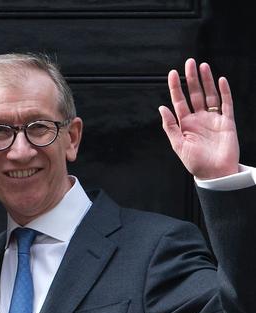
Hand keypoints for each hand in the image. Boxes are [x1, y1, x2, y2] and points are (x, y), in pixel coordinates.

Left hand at [159, 58, 238, 178]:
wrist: (215, 174)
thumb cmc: (196, 163)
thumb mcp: (178, 144)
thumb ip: (170, 126)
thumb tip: (161, 108)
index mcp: (185, 123)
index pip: (180, 100)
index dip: (176, 87)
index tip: (173, 73)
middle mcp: (199, 119)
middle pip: (195, 93)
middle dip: (192, 78)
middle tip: (189, 62)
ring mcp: (213, 119)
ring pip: (210, 95)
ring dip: (207, 81)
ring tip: (203, 67)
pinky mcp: (227, 122)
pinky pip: (226, 104)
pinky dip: (224, 92)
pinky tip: (220, 81)